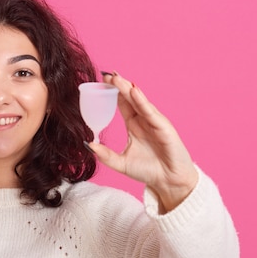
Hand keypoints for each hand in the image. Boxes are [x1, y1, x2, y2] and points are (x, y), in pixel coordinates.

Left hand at [87, 72, 198, 212]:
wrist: (168, 182)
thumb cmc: (148, 171)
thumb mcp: (120, 163)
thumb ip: (105, 155)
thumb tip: (88, 144)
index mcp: (134, 125)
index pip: (121, 104)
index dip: (111, 93)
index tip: (100, 82)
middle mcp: (144, 120)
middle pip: (129, 98)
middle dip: (118, 85)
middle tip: (105, 75)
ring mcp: (154, 122)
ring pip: (139, 101)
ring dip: (128, 89)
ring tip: (116, 78)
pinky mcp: (164, 127)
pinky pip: (150, 112)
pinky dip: (142, 101)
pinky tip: (133, 92)